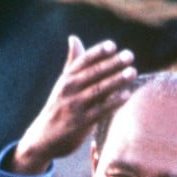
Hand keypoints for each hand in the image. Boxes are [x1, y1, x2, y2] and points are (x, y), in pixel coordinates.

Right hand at [11, 35, 135, 173]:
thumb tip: (74, 38)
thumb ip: (72, 62)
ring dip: (117, 80)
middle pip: (94, 73)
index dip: (98, 52)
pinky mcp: (82, 123)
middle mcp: (69, 89)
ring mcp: (75, 106)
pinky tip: (127, 95)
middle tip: (129, 55)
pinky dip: (114, 102)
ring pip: (99, 90)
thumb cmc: (59, 107)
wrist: (43, 138)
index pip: (83, 61)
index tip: (113, 45)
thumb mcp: (63, 84)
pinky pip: (101, 110)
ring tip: (133, 72)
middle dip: (112, 63)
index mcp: (66, 78)